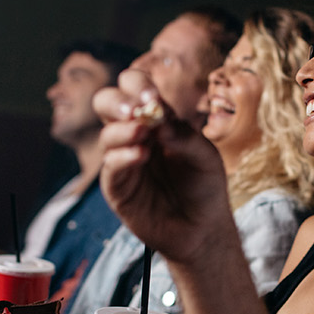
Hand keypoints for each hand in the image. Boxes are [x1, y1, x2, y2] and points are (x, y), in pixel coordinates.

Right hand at [92, 69, 237, 268]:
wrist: (202, 228)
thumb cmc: (205, 186)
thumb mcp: (206, 156)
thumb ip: (185, 136)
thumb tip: (159, 121)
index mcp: (156, 119)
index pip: (134, 87)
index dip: (138, 85)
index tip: (153, 97)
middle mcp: (133, 134)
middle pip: (107, 103)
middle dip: (117, 101)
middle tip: (135, 110)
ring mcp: (122, 159)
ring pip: (107, 134)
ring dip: (122, 130)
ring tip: (142, 134)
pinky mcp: (117, 186)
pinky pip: (111, 165)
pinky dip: (123, 156)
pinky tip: (141, 155)